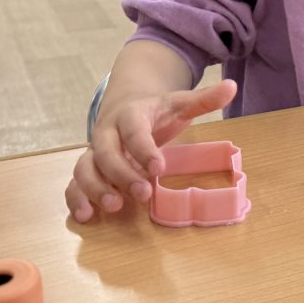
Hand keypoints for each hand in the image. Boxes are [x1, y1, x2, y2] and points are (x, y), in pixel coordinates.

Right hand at [65, 79, 236, 222]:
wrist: (126, 105)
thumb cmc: (157, 111)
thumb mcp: (180, 103)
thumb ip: (204, 99)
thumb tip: (231, 86)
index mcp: (131, 114)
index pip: (133, 130)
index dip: (144, 149)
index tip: (159, 168)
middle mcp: (107, 133)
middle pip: (104, 152)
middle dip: (121, 174)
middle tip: (143, 193)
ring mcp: (93, 152)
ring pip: (84, 169)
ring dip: (95, 188)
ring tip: (115, 207)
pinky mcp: (87, 169)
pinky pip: (73, 183)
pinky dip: (76, 199)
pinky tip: (87, 216)